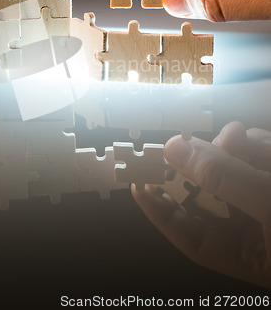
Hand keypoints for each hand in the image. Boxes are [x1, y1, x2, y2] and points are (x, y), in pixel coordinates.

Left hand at [131, 121, 270, 287]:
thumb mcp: (268, 205)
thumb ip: (223, 178)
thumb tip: (176, 151)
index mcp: (247, 254)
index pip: (190, 237)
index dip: (159, 213)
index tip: (137, 185)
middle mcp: (255, 227)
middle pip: (209, 194)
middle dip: (200, 166)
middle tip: (186, 146)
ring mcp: (266, 198)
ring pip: (233, 167)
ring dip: (234, 148)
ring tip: (239, 139)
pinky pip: (255, 155)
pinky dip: (257, 145)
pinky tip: (263, 146)